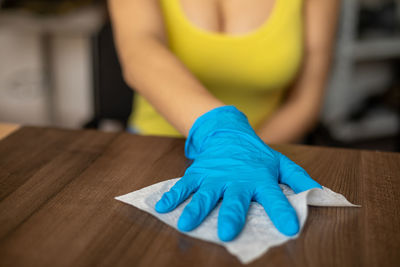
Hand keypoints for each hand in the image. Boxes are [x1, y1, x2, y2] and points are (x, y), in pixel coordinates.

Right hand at [155, 106, 320, 240]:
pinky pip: (184, 185)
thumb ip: (297, 179)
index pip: (274, 197)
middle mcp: (237, 179)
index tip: (289, 228)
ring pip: (206, 195)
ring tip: (187, 224)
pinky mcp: (198, 173)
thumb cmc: (256, 154)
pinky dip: (173, 195)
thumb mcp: (280, 163)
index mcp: (260, 178)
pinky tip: (163, 207)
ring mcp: (215, 176)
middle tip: (229, 232)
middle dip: (233, 216)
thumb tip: (317, 193)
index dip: (282, 212)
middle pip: (236, 200)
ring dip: (197, 209)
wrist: (228, 132)